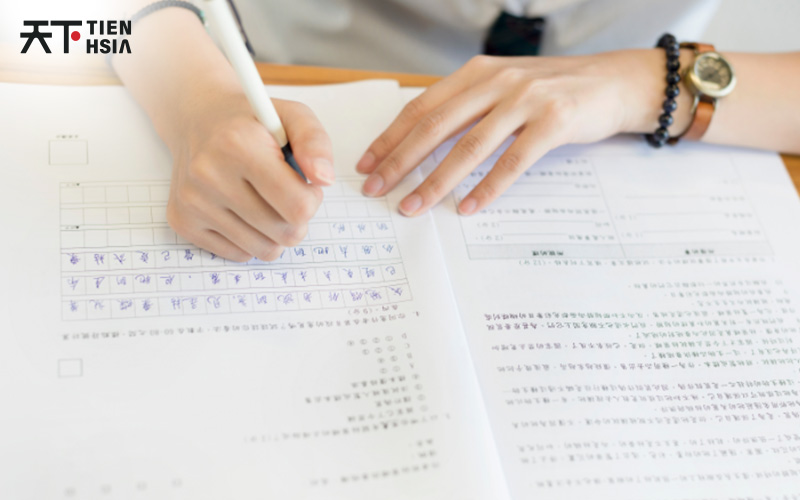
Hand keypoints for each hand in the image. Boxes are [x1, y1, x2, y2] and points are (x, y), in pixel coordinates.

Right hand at [166, 93, 334, 261]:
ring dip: (275, 231)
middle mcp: (208, 175)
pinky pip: (239, 254)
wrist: (197, 120)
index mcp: (237, 145)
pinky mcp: (183, 222)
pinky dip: (250, 238)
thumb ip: (315, 144)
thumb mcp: (292, 116)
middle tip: (285, 193)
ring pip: (265, 250)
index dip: (312, 198)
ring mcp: (193, 202)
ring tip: (265, 201)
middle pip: (285, 233)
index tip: (304, 183)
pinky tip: (242, 209)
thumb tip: (323, 180)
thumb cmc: (252, 122)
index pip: (298, 206)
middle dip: (297, 217)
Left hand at [357, 50, 678, 215]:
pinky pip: (513, 161)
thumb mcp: (504, 88)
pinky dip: (488, 188)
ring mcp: (526, 100)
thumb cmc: (553, 91)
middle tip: (376, 189)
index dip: (391, 136)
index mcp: (477, 74)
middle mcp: (497, 82)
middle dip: (400, 161)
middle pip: (436, 126)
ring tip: (412, 206)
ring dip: (436, 181)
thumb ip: (468, 107)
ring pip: (469, 146)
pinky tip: (468, 208)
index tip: (367, 163)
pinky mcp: (554, 121)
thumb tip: (421, 141)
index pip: (422, 107)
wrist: (613, 82)